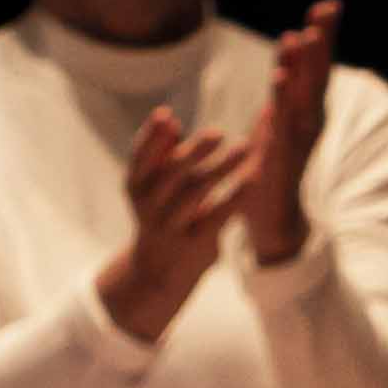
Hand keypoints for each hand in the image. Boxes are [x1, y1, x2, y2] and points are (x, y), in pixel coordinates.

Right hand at [94, 104, 247, 340]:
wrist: (157, 272)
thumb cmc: (161, 215)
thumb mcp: (153, 187)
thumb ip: (161, 155)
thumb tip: (168, 120)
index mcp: (136, 186)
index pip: (139, 157)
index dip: (150, 137)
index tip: (165, 115)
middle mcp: (149, 206)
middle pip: (172, 174)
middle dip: (194, 151)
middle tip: (218, 132)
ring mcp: (171, 226)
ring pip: (195, 193)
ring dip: (221, 168)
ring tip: (245, 146)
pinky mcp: (194, 244)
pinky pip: (216, 217)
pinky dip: (234, 198)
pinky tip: (252, 181)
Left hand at [232, 0, 341, 265]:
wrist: (273, 218)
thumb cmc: (274, 163)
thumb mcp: (278, 115)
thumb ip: (285, 81)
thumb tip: (291, 42)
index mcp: (309, 109)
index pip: (318, 66)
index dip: (325, 37)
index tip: (328, 5)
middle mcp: (310, 122)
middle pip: (318, 75)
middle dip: (322, 43)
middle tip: (325, 11)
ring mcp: (298, 141)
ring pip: (303, 97)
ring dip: (304, 68)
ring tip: (303, 37)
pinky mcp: (281, 159)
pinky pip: (282, 124)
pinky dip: (282, 101)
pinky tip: (279, 80)